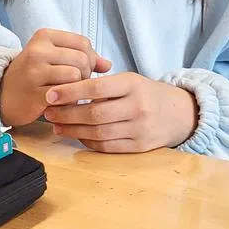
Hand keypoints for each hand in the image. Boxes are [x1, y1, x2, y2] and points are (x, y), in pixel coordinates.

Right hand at [0, 29, 110, 126]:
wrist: (2, 94)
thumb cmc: (32, 74)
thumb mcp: (53, 57)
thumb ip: (82, 57)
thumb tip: (108, 64)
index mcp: (44, 36)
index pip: (83, 42)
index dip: (91, 58)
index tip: (84, 68)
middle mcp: (38, 50)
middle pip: (82, 59)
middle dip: (86, 74)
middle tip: (78, 83)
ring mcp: (35, 72)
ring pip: (76, 76)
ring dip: (79, 88)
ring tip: (70, 92)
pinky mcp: (36, 93)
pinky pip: (67, 95)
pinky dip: (70, 100)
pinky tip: (63, 101)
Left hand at [42, 72, 198, 152]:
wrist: (179, 113)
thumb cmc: (146, 94)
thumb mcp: (130, 81)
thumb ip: (103, 85)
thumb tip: (66, 89)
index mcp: (132, 84)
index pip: (96, 87)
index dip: (70, 91)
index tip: (50, 94)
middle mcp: (137, 106)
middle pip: (94, 113)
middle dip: (66, 114)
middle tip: (48, 112)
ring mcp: (139, 129)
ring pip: (98, 132)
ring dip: (73, 130)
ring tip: (57, 125)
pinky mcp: (139, 147)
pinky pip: (107, 146)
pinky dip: (88, 141)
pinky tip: (76, 135)